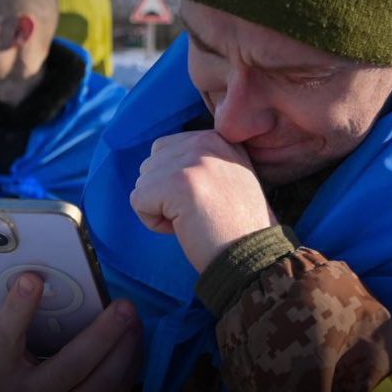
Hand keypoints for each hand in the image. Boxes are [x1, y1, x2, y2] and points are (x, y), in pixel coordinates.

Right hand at [0, 273, 142, 391]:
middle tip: (123, 305)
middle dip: (103, 333)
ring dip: (125, 347)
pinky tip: (134, 341)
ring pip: (103, 382)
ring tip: (134, 320)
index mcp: (2, 374)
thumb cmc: (16, 383)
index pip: (6, 338)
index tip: (33, 278)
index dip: (18, 308)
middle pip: (72, 365)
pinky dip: (131, 363)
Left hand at [130, 130, 276, 272]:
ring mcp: (192, 160)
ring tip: (194, 220)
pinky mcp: (177, 182)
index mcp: (218, 137)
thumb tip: (154, 164)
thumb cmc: (236, 227)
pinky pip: (138, 201)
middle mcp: (206, 141)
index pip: (165, 150)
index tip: (207, 201)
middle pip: (150, 165)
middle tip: (200, 213)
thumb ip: (197, 162)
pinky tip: (185, 227)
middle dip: (164, 196)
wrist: (254, 254)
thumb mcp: (225, 178)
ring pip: (143, 184)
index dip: (175, 184)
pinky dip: (154, 222)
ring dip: (160, 209)